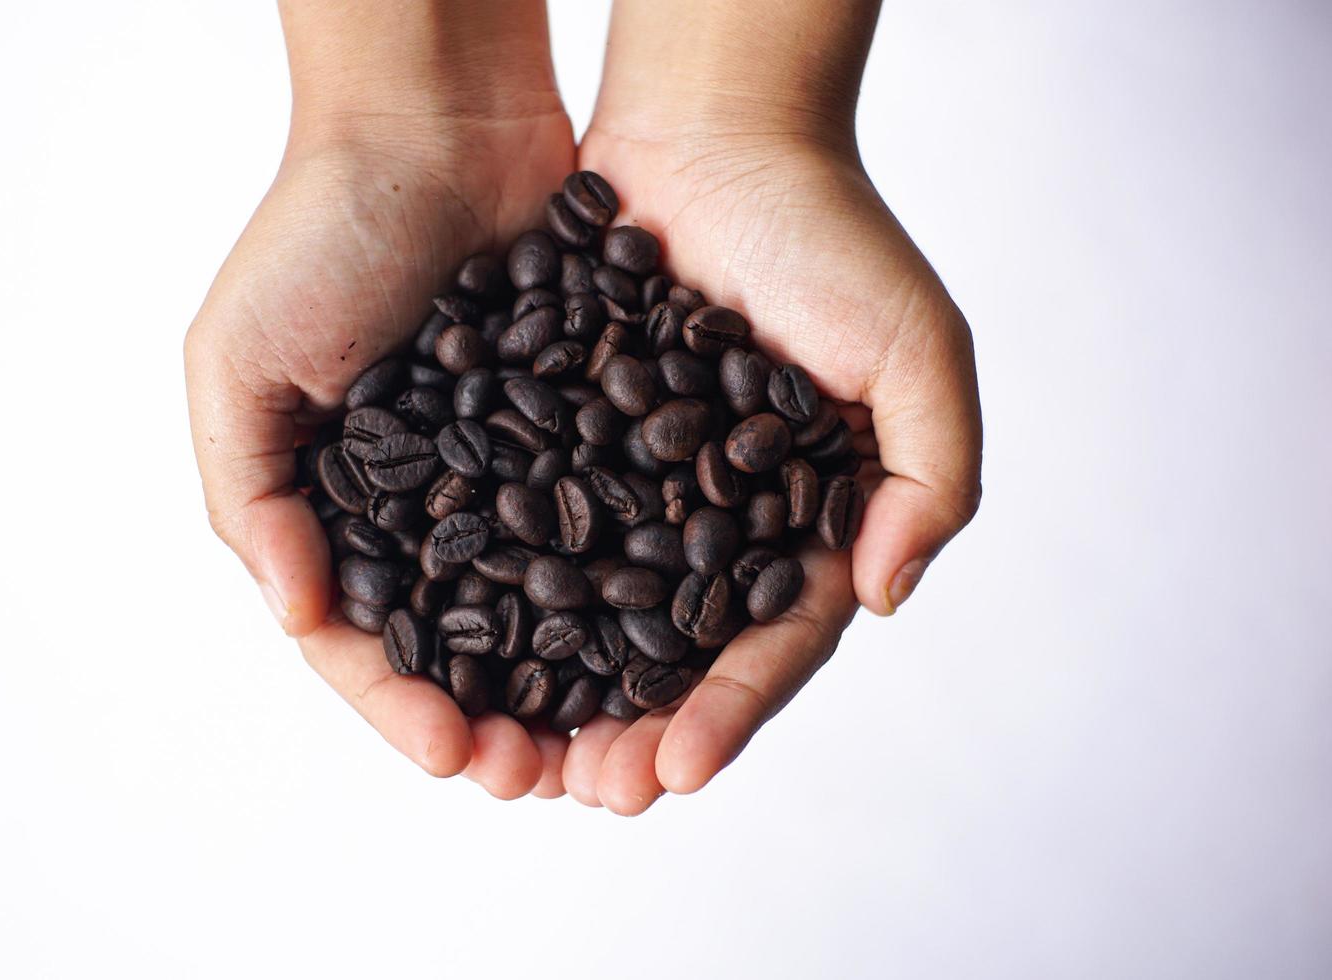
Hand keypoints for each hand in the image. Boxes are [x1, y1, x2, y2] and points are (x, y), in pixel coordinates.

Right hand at [185, 1, 577, 798]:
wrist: (435, 124)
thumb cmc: (318, 235)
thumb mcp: (236, 360)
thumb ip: (249, 493)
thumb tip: (299, 615)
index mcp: (334, 509)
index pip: (366, 642)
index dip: (403, 709)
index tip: (457, 755)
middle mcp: (424, 507)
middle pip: (463, 645)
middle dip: (499, 721)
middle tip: (546, 778)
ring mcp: (506, 474)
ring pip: (544, 607)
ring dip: (571, 684)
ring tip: (609, 745)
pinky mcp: (583, 430)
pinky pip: (606, 527)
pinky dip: (628, 591)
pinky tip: (662, 645)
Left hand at [562, 1, 982, 812]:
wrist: (714, 133)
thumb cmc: (829, 233)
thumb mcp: (916, 349)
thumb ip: (934, 474)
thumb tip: (888, 594)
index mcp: (808, 520)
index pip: (772, 642)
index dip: (731, 712)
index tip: (680, 770)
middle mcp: (718, 521)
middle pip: (675, 654)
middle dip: (637, 731)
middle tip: (591, 792)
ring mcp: (638, 487)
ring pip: (594, 615)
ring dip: (561, 693)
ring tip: (519, 759)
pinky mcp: (565, 443)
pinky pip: (531, 531)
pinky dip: (501, 596)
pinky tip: (464, 652)